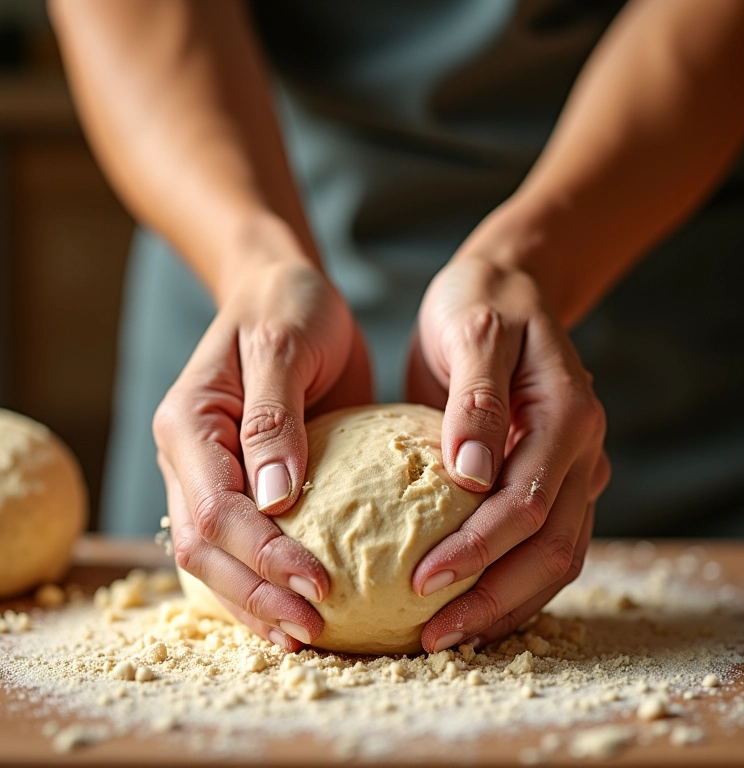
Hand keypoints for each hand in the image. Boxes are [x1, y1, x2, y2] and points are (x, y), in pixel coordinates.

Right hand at [153, 229, 371, 651]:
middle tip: (314, 628)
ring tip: (305, 634)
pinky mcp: (247, 480)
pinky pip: (245, 541)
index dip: (264, 555)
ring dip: (258, 601)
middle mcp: (191, 456)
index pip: (215, 510)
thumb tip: (277, 501)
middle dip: (259, 594)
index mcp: (190, 423)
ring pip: (217, 559)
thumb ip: (275, 419)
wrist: (285, 292)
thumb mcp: (283, 345)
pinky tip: (295, 605)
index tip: (319, 584)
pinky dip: (266, 579)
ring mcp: (214, 473)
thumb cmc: (287, 307)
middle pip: (207, 548)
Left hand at [407, 253, 608, 652]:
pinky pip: (540, 544)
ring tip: (446, 637)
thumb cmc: (483, 300)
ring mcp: (571, 470)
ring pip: (555, 559)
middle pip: (552, 549)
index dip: (479, 550)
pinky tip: (465, 603)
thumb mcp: (475, 330)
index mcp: (567, 416)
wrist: (507, 287)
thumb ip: (476, 398)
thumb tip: (468, 476)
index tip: (422, 581)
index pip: (528, 504)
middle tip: (432, 637)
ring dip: (504, 605)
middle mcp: (581, 452)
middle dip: (493, 599)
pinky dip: (507, 582)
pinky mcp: (547, 478)